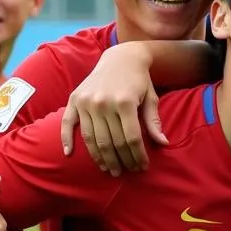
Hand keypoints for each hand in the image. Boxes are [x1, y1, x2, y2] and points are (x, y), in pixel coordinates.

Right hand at [59, 44, 167, 174]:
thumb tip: (163, 144)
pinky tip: (69, 154)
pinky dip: (66, 139)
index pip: (131, 139)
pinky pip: (68, 123)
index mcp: (125, 102)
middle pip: (112, 142)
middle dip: (121, 161)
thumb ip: (153, 122)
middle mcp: (104, 102)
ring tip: (109, 169)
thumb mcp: (151, 98)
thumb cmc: (139, 81)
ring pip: (92, 139)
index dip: (138, 156)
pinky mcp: (75, 99)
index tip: (142, 167)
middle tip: (125, 172)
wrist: (121, 57)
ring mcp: (87, 101)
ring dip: (101, 158)